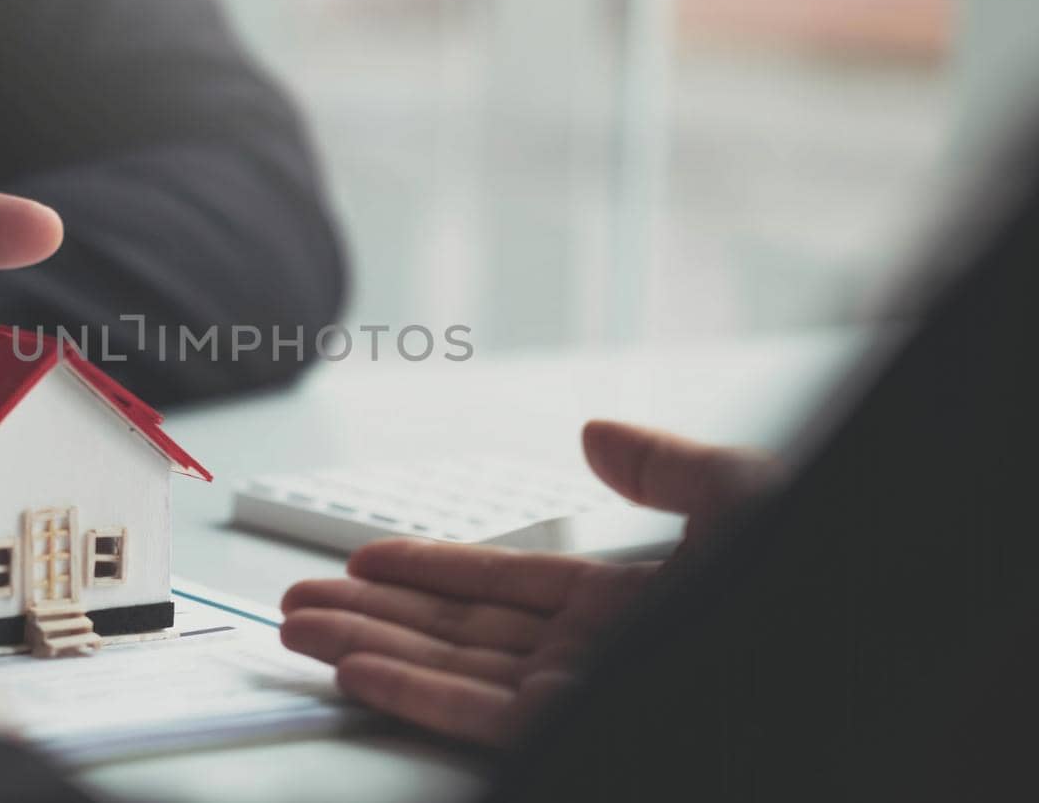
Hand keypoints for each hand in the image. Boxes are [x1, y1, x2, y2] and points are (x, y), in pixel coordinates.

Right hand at [280, 420, 774, 746]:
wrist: (868, 652)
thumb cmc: (818, 581)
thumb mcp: (745, 496)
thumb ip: (667, 467)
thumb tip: (596, 433)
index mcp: (626, 603)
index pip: (503, 585)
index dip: (429, 569)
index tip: (365, 557)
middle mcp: (593, 656)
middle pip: (458, 631)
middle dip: (374, 614)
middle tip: (300, 601)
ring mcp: (583, 698)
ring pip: (452, 672)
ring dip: (369, 649)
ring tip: (300, 630)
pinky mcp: (580, 732)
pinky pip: (480, 715)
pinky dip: (414, 695)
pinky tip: (359, 671)